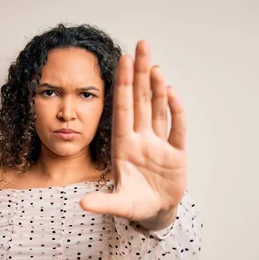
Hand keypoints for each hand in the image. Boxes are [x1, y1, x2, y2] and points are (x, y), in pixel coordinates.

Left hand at [80, 40, 186, 226]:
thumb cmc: (135, 206)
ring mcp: (159, 145)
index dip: (123, 85)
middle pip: (139, 101)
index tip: (122, 61)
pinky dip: (176, 112)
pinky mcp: (177, 154)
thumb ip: (102, 203)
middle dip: (140, 74)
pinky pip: (177, 129)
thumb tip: (81, 206)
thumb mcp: (118, 205)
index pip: (122, 109)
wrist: (156, 213)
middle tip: (141, 46)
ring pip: (157, 109)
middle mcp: (141, 140)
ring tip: (155, 65)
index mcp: (124, 146)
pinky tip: (171, 93)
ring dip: (156, 88)